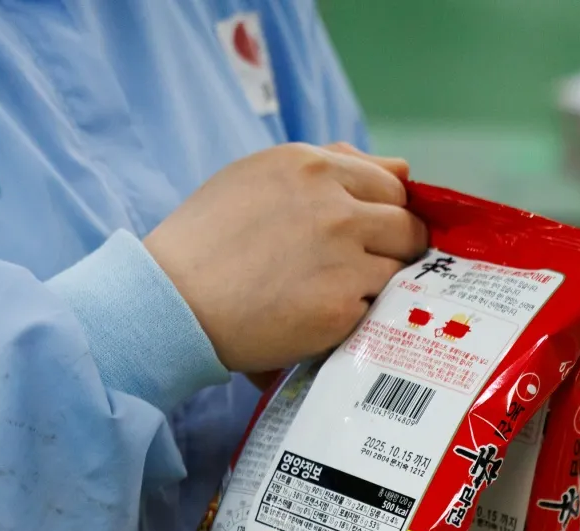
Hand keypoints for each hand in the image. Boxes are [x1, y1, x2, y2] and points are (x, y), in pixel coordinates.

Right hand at [145, 143, 427, 372]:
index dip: (388, 211)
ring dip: (378, 284)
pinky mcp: (341, 306)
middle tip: (366, 268)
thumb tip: (401, 169)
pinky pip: (375, 310)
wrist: (172, 300)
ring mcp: (342, 258)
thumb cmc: (208, 239)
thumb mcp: (259, 177)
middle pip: (407, 226)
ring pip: (398, 270)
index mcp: (311, 166)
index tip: (377, 232)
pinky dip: (356, 316)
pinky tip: (320, 316)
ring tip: (335, 292)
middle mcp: (334, 206)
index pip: (390, 184)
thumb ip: (332, 165)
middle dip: (397, 248)